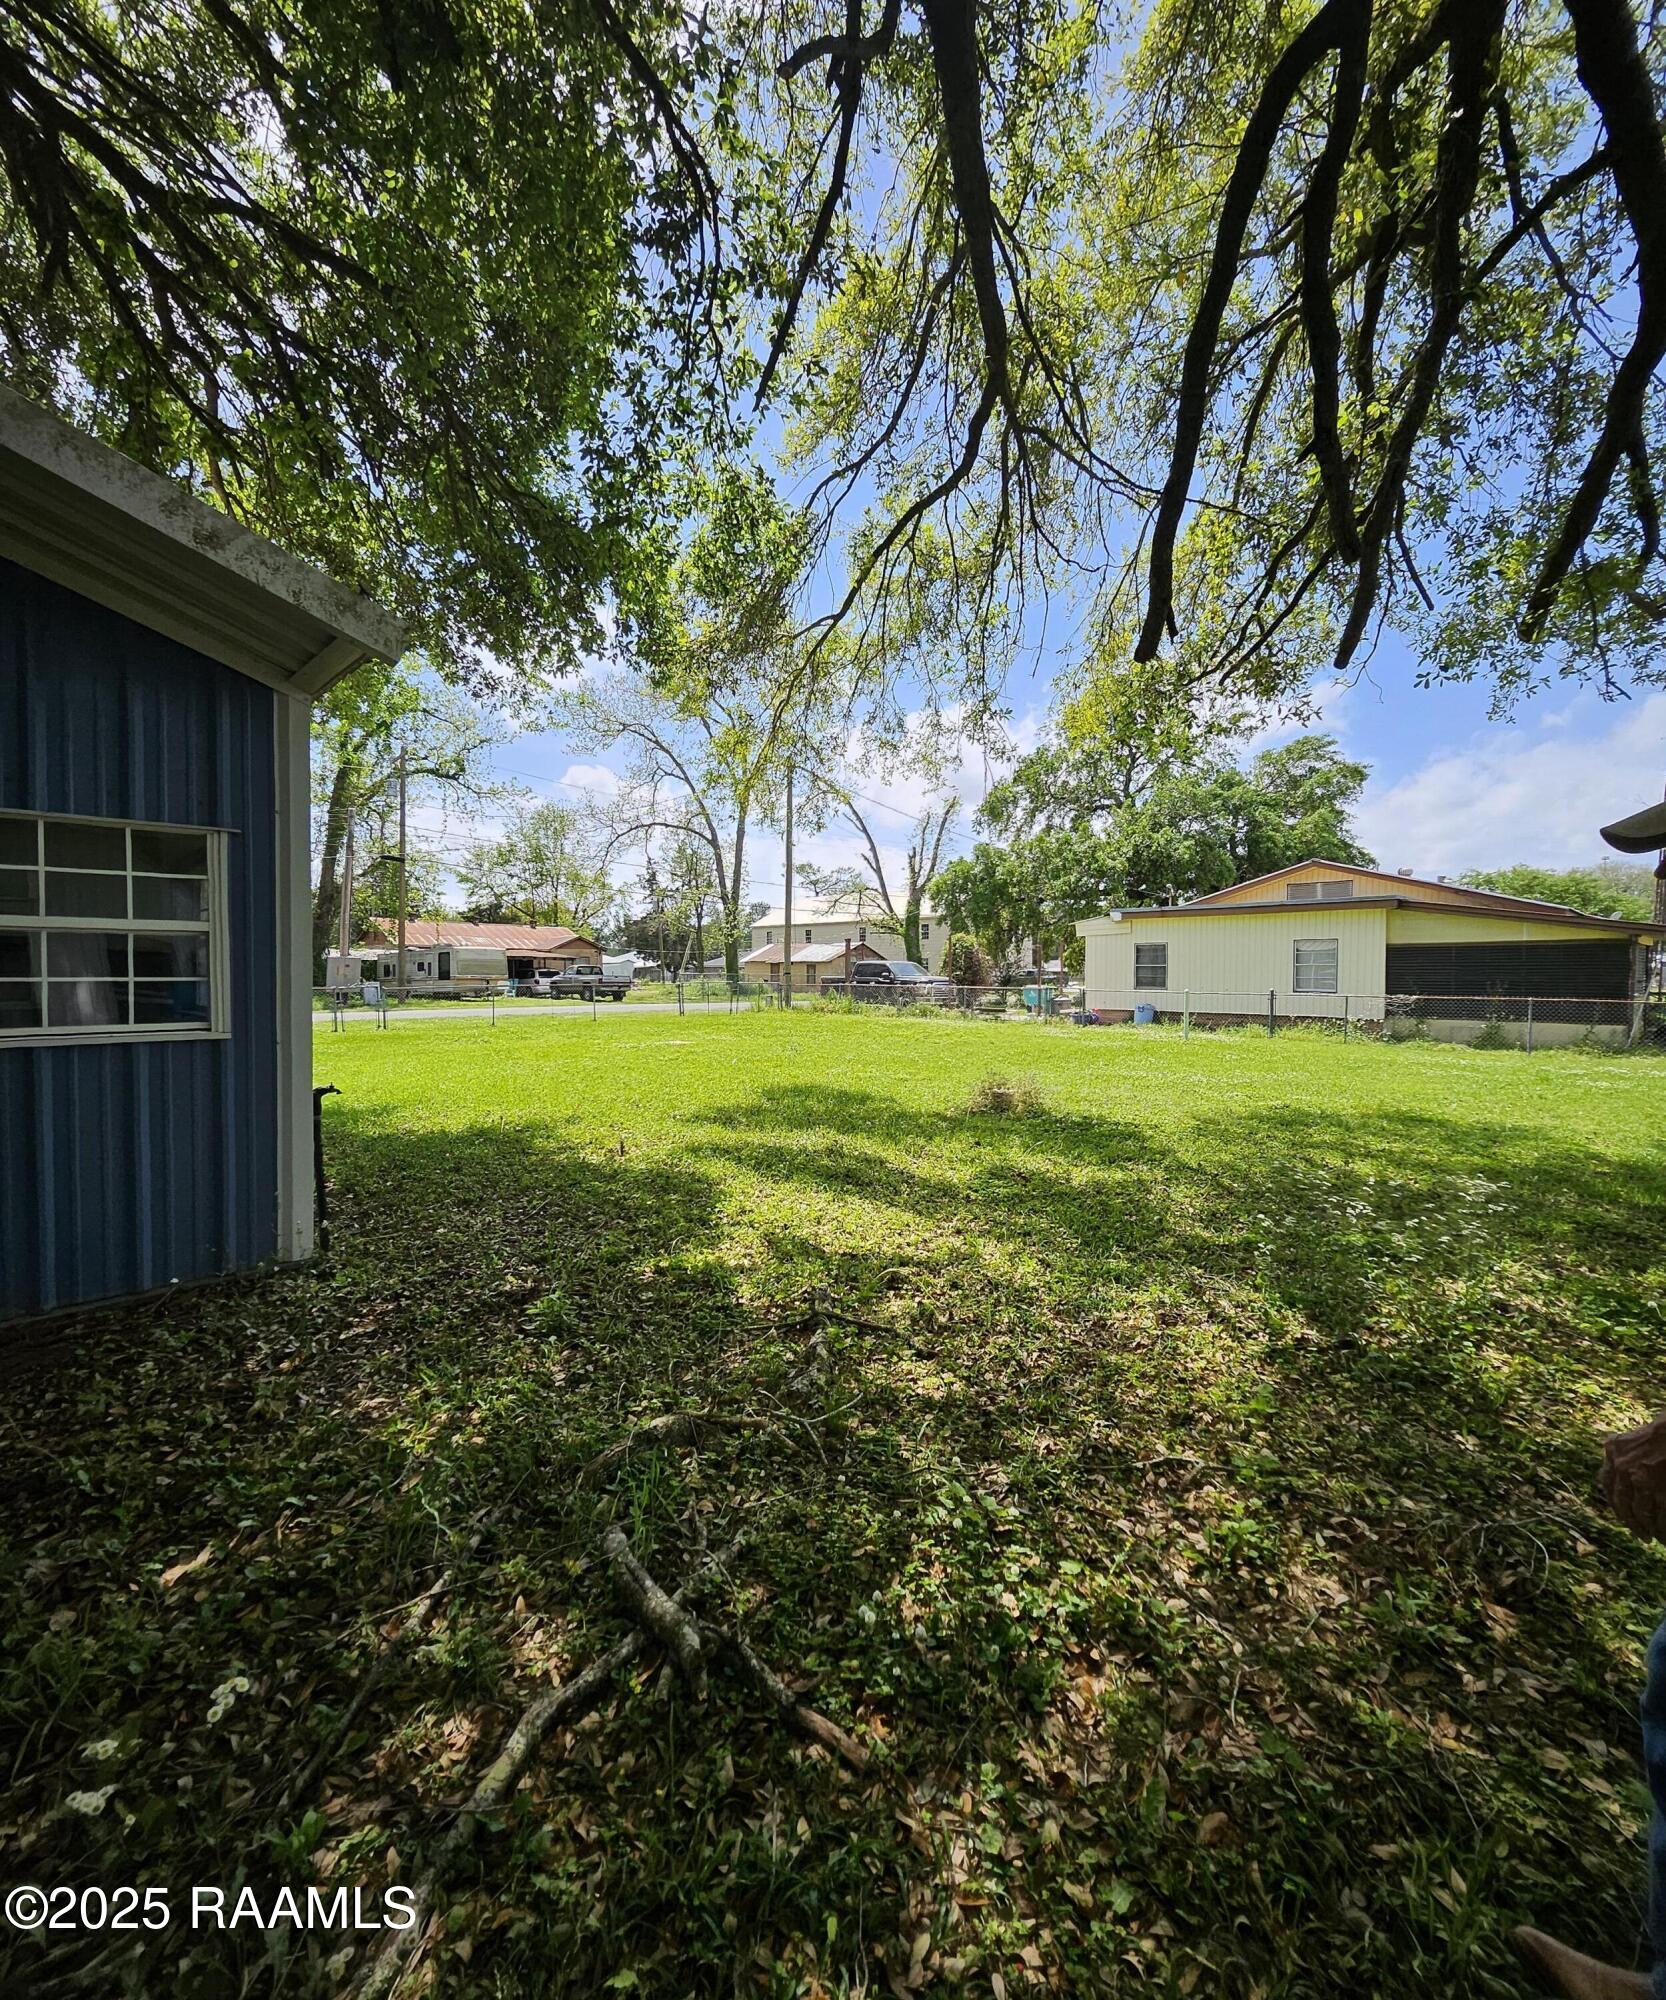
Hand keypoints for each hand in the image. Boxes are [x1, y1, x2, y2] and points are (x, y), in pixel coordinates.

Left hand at [1600, 1414, 1665, 1540]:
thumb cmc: (1661, 1432)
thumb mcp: (1631, 1441)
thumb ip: (1620, 1459)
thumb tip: (1614, 1486)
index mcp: (1614, 1452)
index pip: (1609, 1487)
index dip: (1618, 1506)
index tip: (1626, 1518)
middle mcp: (1624, 1466)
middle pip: (1625, 1505)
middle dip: (1635, 1524)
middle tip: (1643, 1536)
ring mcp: (1644, 1479)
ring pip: (1644, 1514)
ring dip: (1650, 1529)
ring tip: (1657, 1537)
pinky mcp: (1663, 1491)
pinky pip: (1661, 1517)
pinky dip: (1663, 1528)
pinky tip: (1665, 1535)